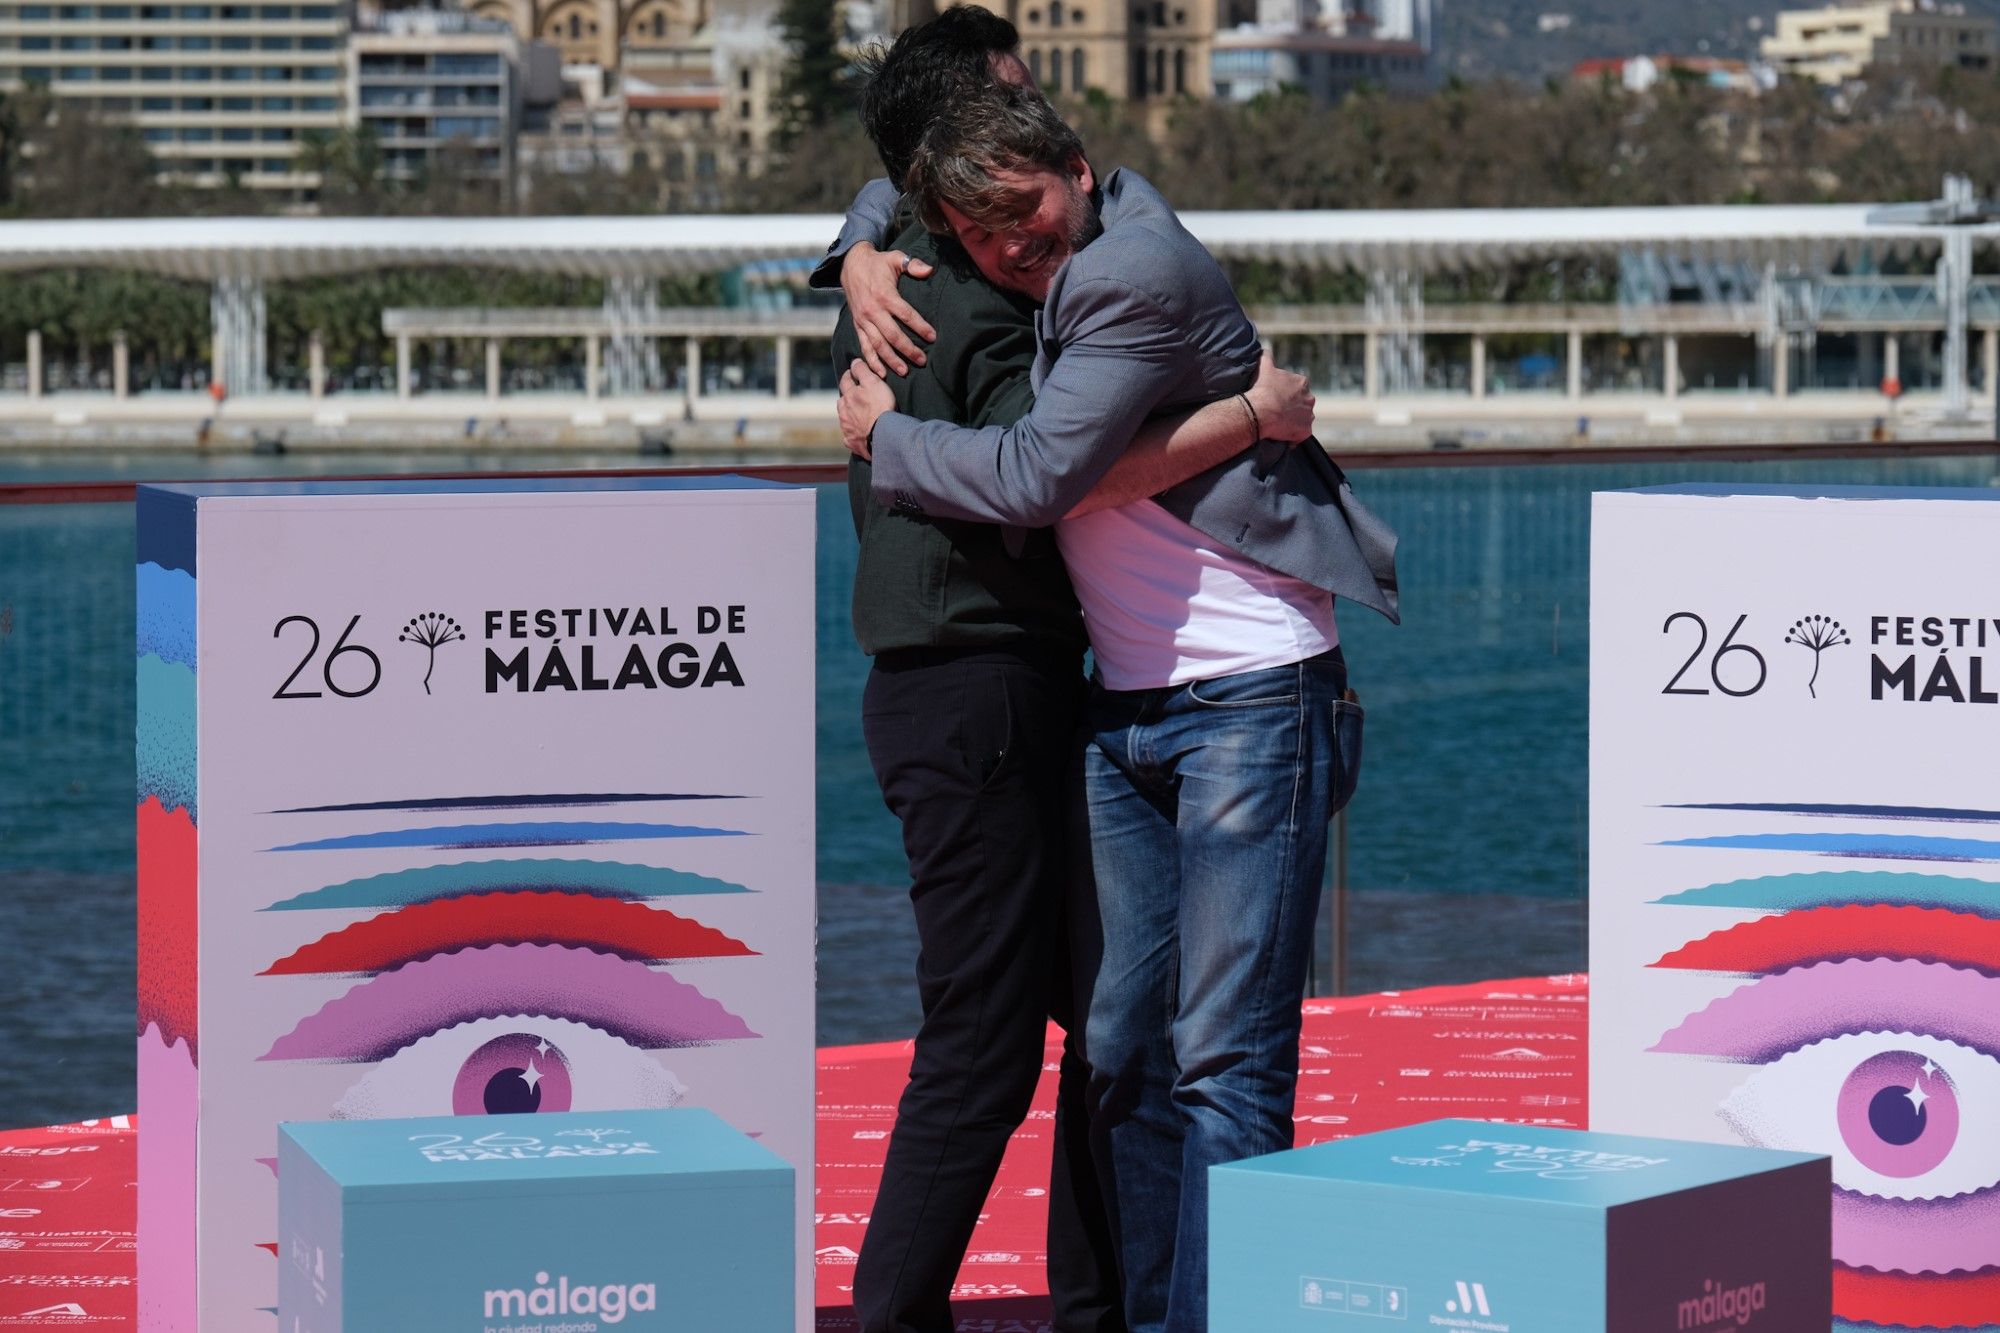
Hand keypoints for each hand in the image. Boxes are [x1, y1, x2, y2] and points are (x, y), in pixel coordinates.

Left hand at [838, 358, 893, 459]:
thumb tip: (854, 362)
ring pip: (844, 418)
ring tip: (858, 415)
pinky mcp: (851, 442)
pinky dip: (852, 434)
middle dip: (847, 397)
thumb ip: (862, 371)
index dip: (849, 375)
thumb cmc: (880, 407)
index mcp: (848, 396)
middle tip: (856, 395)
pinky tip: (858, 434)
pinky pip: (849, 437)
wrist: (883, 435)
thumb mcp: (873, 382)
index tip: (852, 373)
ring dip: (849, 415)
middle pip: (842, 401)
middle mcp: (844, 412)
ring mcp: (846, 428)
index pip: (845, 380)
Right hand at [841, 242, 935, 375]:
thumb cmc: (878, 263)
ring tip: (905, 371)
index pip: (905, 314)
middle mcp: (872, 310)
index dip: (920, 326)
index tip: (933, 337)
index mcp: (884, 295)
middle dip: (908, 350)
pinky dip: (872, 361)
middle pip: (892, 335)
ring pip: (878, 344)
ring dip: (891, 360)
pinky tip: (881, 373)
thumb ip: (912, 264)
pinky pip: (864, 346)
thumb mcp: (895, 258)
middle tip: (922, 361)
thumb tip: (929, 269)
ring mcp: (863, 320)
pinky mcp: (858, 325)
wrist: (850, 265)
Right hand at [1245, 348, 1315, 443]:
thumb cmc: (1262, 389)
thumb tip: (1265, 348)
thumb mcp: (1264, 367)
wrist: (1261, 410)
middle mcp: (1310, 398)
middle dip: (1293, 408)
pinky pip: (1300, 435)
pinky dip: (1293, 436)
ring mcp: (1309, 415)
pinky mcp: (1306, 431)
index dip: (1287, 394)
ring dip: (1293, 422)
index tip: (1276, 398)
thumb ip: (1266, 356)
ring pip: (1302, 419)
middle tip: (1277, 412)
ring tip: (1279, 425)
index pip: (1298, 389)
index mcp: (1302, 383)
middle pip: (1303, 404)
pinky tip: (1282, 436)